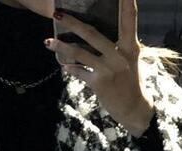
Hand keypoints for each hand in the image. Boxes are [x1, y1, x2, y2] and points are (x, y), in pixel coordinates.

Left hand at [45, 0, 154, 136]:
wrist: (133, 108)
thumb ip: (118, 45)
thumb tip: (95, 34)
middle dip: (72, 22)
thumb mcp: (130, 60)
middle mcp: (119, 55)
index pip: (129, 18)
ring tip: (48, 42)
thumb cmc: (130, 82)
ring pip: (79, 53)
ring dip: (61, 46)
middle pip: (91, 33)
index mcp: (131, 46)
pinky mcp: (99, 83)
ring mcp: (108, 69)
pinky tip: (64, 66)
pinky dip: (70, 68)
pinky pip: (79, 72)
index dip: (127, 2)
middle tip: (57, 12)